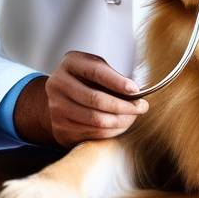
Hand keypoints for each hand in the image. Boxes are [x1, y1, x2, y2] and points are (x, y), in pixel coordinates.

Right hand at [15, 51, 147, 148]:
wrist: (59, 97)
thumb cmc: (85, 80)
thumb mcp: (94, 67)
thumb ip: (111, 75)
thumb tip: (136, 92)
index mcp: (70, 63)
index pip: (95, 72)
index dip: (117, 82)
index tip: (135, 90)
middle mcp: (58, 84)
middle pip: (96, 99)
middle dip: (124, 106)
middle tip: (141, 107)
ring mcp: (56, 108)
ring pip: (96, 120)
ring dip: (121, 121)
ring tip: (133, 117)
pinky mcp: (60, 128)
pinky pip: (92, 134)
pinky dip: (111, 131)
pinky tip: (120, 125)